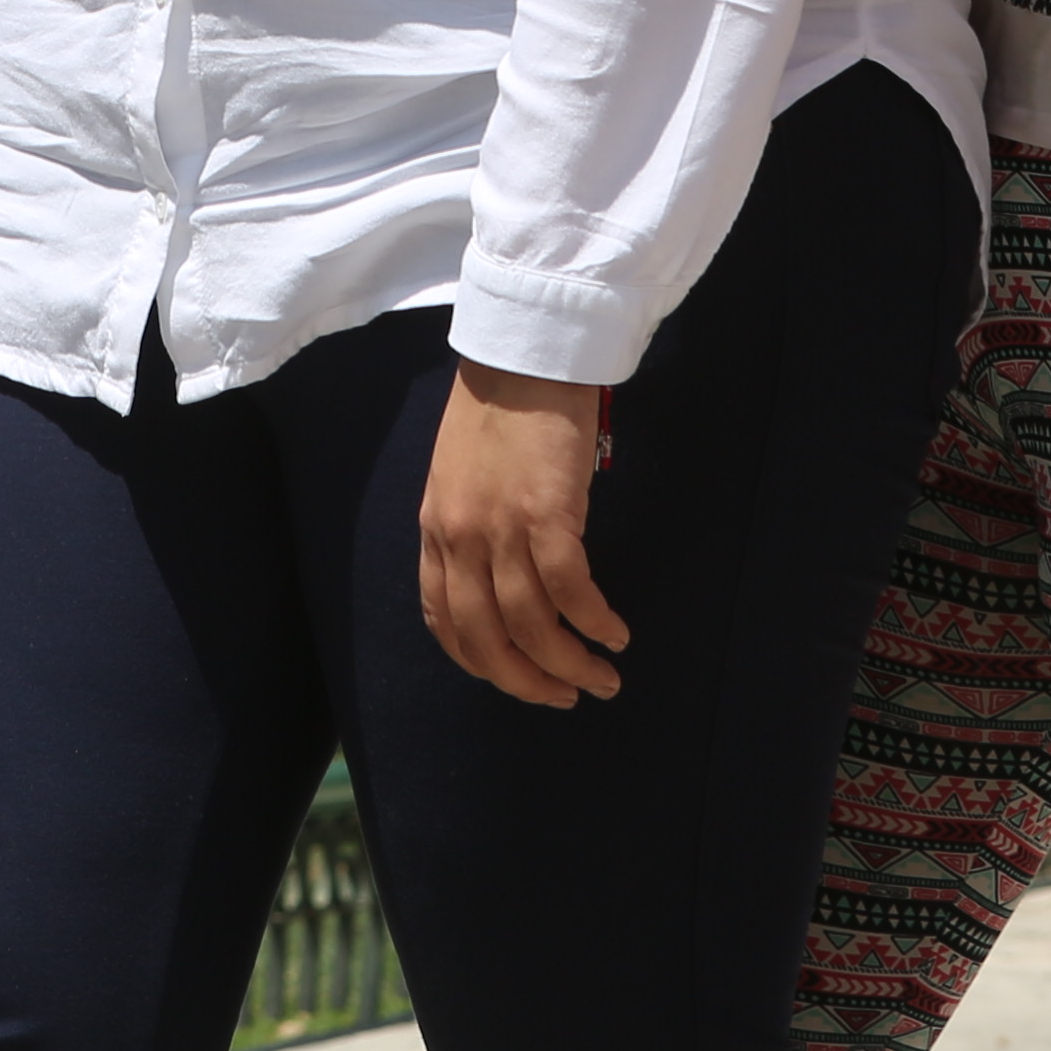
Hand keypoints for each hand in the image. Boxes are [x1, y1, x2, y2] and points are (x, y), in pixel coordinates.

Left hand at [417, 358, 627, 707]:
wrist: (522, 353)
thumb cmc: (498, 408)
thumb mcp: (460, 474)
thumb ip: (470, 523)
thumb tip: (499, 571)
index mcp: (435, 530)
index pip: (445, 621)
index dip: (482, 662)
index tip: (516, 678)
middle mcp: (460, 538)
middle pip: (487, 639)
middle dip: (528, 682)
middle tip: (565, 697)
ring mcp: (500, 528)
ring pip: (530, 626)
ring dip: (569, 664)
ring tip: (602, 678)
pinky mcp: (546, 514)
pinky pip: (570, 589)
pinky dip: (593, 622)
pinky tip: (614, 633)